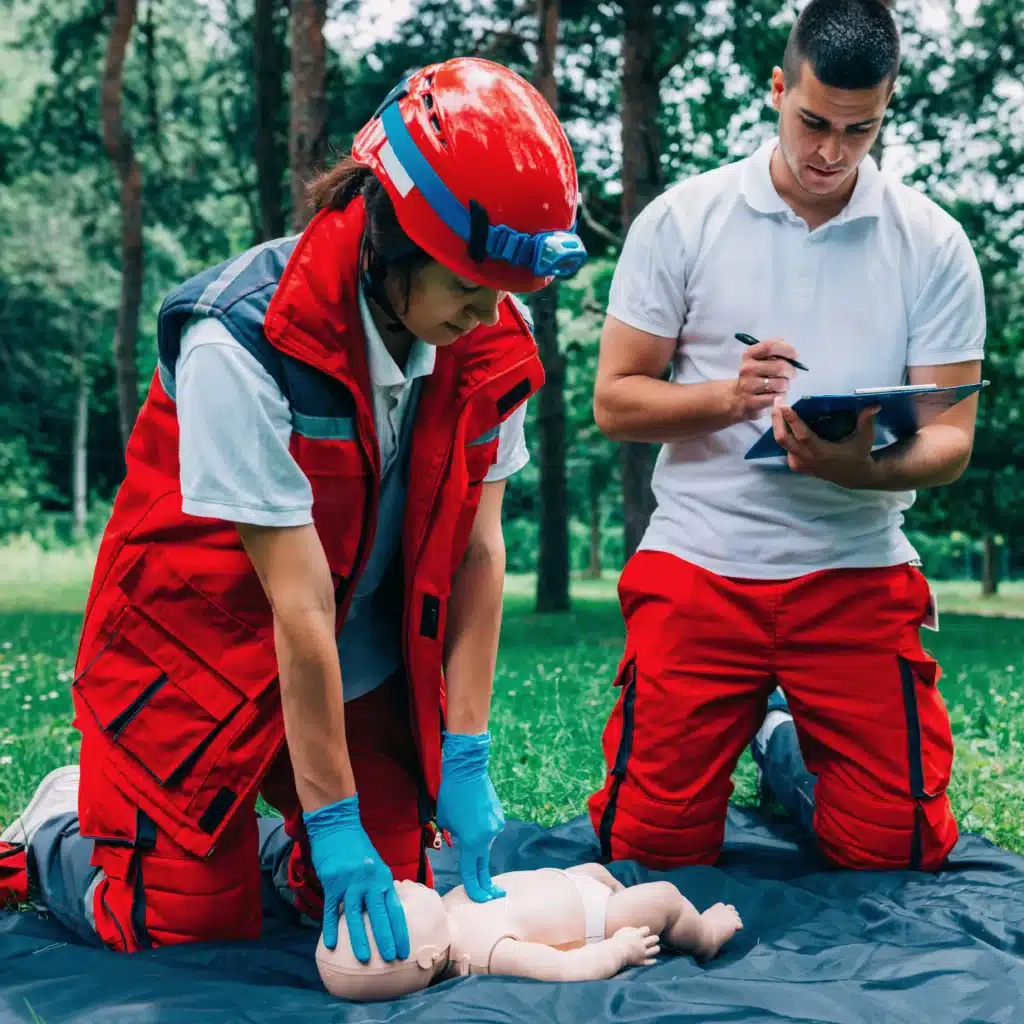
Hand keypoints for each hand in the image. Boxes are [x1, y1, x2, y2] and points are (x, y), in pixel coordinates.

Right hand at [303, 794, 409, 962]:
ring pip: (355, 914)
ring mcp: (350, 881)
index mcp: (383, 877)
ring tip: (363, 958)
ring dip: (359, 937)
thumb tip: (385, 910)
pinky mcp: (332, 882)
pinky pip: (331, 908)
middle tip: (390, 958)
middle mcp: (369, 880)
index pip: (395, 908)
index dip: (400, 930)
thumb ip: (380, 886)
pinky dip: (330, 926)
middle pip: (379, 913)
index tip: (405, 950)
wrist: (337, 826)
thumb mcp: (376, 865)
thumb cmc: (357, 847)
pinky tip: (331, 943)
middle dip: (385, 937)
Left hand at [435, 731, 505, 902]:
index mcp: (472, 841)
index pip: (471, 872)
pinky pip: (488, 829)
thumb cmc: (451, 794)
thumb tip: (462, 841)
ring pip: (484, 842)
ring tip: (464, 818)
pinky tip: (473, 812)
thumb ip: (454, 837)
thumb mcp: (445, 820)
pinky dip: (481, 828)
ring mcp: (496, 826)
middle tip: (493, 895)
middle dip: (486, 882)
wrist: (468, 769)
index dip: (475, 890)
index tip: (482, 901)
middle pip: (483, 864)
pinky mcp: (499, 817)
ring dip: (475, 839)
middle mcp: (487, 836)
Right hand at [613, 925, 660, 966]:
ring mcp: (643, 953)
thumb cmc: (616, 941)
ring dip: (656, 948)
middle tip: (653, 939)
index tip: (643, 933)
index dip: (646, 930)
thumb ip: (631, 930)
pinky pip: (650, 962)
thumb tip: (637, 931)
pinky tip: (653, 960)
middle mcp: (642, 943)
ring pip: (655, 950)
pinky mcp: (641, 961)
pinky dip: (652, 961)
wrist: (615, 953)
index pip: (647, 929)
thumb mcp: (623, 931)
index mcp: (637, 935)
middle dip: (655, 938)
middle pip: (654, 939)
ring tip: (654, 948)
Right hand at [731, 337, 800, 420]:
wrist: (736, 398)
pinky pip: (776, 397)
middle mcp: (747, 369)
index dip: (787, 349)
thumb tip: (791, 350)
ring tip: (781, 386)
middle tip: (790, 374)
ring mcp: (748, 386)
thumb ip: (774, 351)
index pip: (770, 346)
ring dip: (786, 385)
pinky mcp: (752, 402)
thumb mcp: (759, 359)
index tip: (795, 356)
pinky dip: (780, 397)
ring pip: (781, 384)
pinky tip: (775, 395)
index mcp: (749, 355)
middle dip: (791, 371)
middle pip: (780, 366)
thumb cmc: (755, 376)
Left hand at [771, 400, 881, 488]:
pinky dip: (783, 436)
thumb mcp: (865, 438)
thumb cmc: (859, 454)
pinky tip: (784, 423)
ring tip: (778, 409)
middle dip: (777, 420)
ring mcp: (801, 464)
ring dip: (778, 426)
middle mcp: (808, 459)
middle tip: (777, 402)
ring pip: (782, 444)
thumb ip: (866, 421)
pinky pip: (785, 449)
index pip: (802, 435)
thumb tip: (873, 404)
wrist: (854, 476)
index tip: (784, 406)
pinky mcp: (798, 466)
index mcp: (822, 452)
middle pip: (784, 439)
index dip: (792, 421)